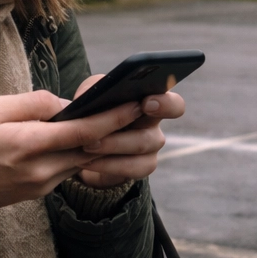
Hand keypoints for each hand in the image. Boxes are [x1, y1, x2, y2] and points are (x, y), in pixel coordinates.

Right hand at [0, 89, 145, 208]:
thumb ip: (34, 103)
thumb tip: (66, 104)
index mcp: (29, 144)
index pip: (82, 132)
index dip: (112, 118)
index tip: (134, 104)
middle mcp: (41, 169)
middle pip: (91, 149)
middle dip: (117, 130)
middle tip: (140, 110)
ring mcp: (43, 184)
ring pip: (84, 161)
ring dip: (104, 144)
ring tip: (122, 121)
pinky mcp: (43, 191)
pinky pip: (70, 169)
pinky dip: (84, 154)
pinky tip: (93, 139)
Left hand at [70, 74, 185, 188]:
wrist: (85, 145)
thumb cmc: (93, 111)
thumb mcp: (91, 95)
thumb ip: (96, 89)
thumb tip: (99, 94)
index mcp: (148, 100)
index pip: (172, 103)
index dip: (165, 104)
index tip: (146, 103)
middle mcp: (155, 123)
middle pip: (160, 133)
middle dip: (133, 130)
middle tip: (112, 126)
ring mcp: (151, 147)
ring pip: (141, 146)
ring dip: (112, 145)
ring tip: (87, 145)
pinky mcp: (142, 166)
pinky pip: (132, 168)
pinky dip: (107, 164)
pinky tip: (86, 161)